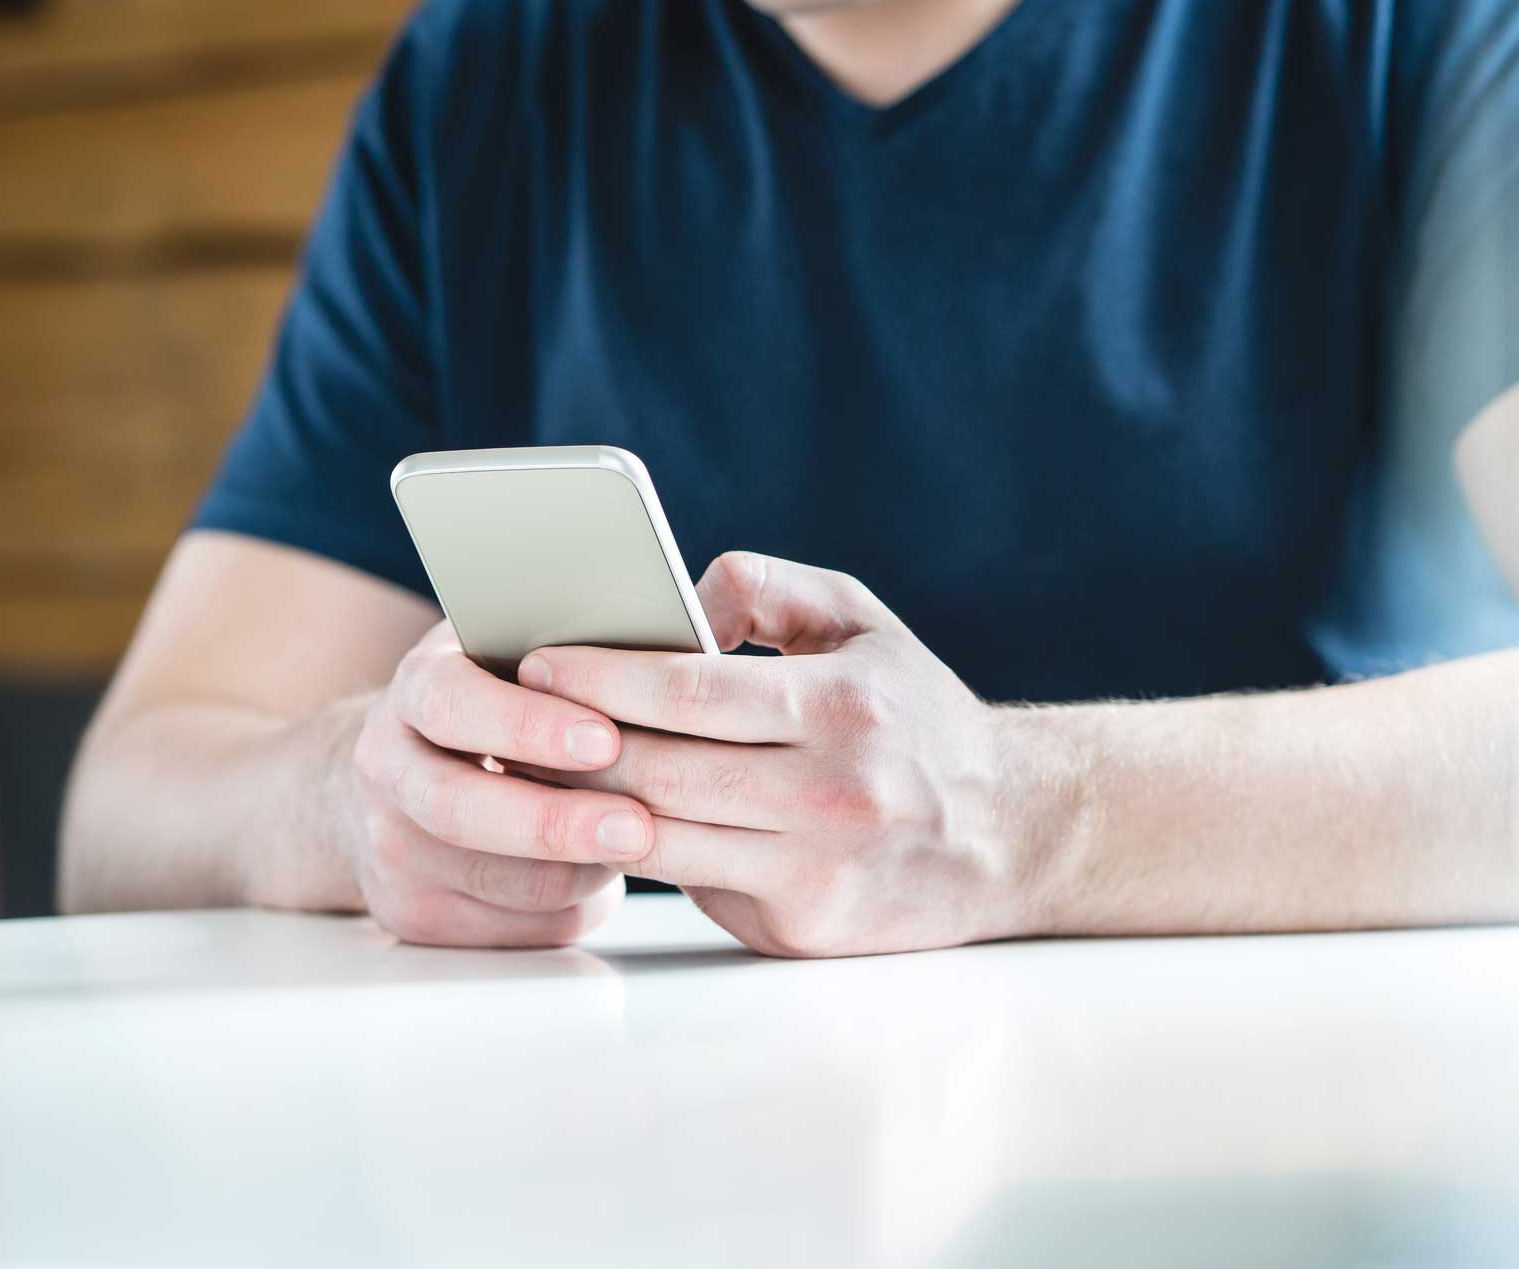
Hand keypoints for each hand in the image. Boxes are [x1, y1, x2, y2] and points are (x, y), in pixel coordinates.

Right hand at [337, 622, 661, 946]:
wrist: (414, 778)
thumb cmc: (510, 705)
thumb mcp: (527, 654)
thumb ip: (589, 643)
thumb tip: (705, 626)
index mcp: (420, 685)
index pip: (453, 702)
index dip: (526, 723)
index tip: (605, 736)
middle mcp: (388, 766)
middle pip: (458, 808)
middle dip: (555, 820)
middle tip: (638, 824)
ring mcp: (392, 847)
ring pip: (495, 878)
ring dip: (578, 868)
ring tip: (643, 845)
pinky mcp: (414, 914)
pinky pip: (509, 926)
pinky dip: (569, 907)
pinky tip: (604, 876)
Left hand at [519, 553, 1032, 957]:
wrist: (1008, 836)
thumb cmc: (914, 714)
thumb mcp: (863, 620)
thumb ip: (769, 588)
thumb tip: (682, 593)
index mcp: (845, 708)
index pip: (691, 692)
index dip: (601, 676)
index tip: (537, 660)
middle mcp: (835, 796)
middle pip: (659, 773)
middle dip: (571, 744)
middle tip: (510, 717)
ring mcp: (817, 874)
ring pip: (660, 839)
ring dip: (584, 805)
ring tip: (531, 767)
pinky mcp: (801, 930)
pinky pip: (691, 886)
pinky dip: (639, 851)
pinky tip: (599, 819)